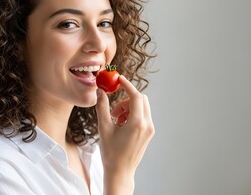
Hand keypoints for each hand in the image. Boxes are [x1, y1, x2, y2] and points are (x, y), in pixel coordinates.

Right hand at [95, 75, 153, 193]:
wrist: (120, 172)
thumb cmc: (111, 153)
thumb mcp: (104, 128)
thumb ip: (102, 107)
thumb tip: (101, 92)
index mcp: (137, 123)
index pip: (136, 96)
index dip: (127, 85)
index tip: (119, 79)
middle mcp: (147, 125)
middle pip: (141, 100)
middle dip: (127, 100)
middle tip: (114, 111)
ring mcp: (150, 129)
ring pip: (142, 107)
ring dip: (129, 108)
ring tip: (116, 121)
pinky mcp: (149, 133)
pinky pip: (143, 116)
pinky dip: (133, 115)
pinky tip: (121, 126)